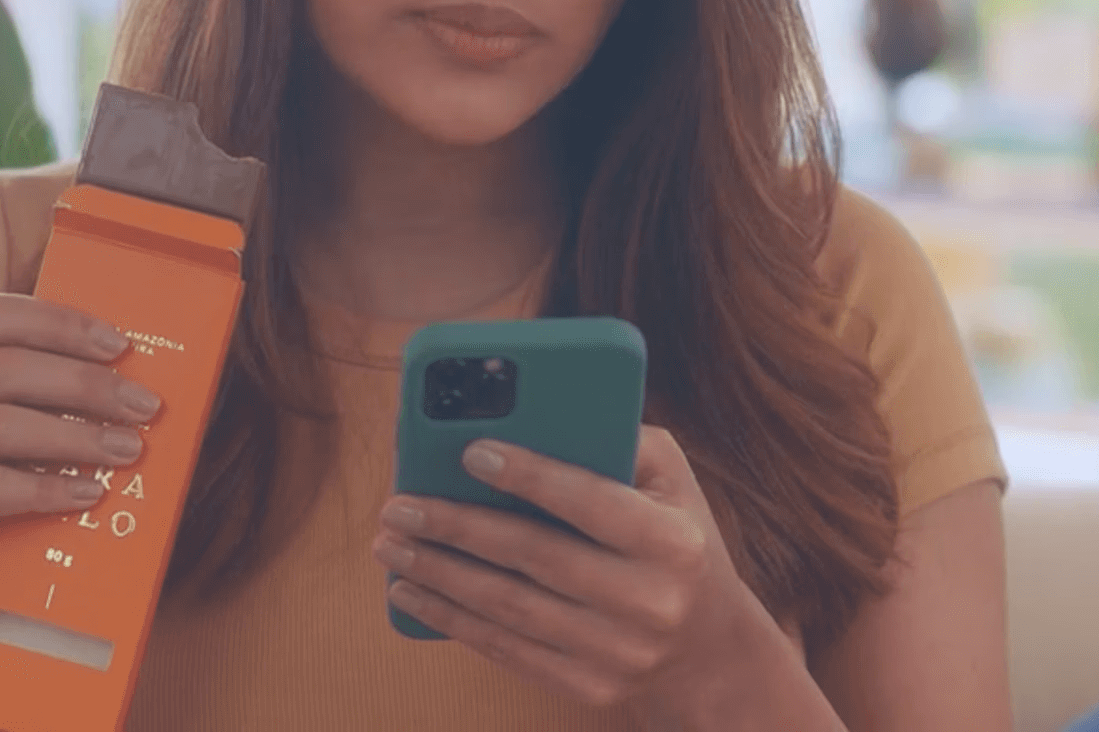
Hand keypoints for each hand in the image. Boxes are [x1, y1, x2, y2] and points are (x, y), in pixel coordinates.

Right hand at [0, 294, 162, 667]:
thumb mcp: (17, 445)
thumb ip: (45, 401)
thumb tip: (129, 370)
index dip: (58, 323)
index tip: (121, 345)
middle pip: (2, 368)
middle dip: (84, 383)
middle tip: (144, 406)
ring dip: (75, 435)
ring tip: (127, 451)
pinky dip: (47, 487)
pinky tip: (89, 494)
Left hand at [375, 425, 773, 718]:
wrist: (707, 648)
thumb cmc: (673, 539)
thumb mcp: (670, 482)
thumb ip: (614, 438)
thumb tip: (529, 411)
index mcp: (672, 543)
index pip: (593, 504)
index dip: (531, 476)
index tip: (471, 450)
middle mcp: (649, 603)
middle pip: (535, 558)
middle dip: (457, 527)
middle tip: (399, 504)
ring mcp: (618, 653)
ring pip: (509, 608)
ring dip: (438, 574)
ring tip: (391, 542)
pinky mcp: (589, 688)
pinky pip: (507, 650)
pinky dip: (451, 619)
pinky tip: (410, 591)